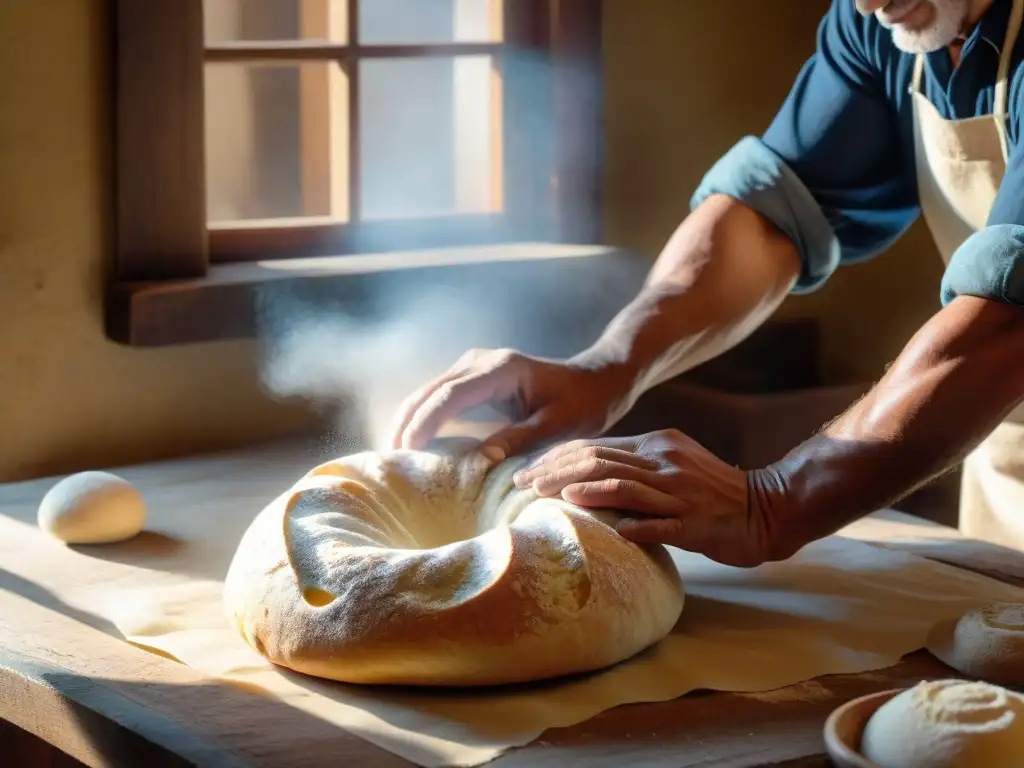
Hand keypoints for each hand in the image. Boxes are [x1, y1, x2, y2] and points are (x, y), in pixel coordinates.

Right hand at [390, 348, 634, 460]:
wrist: (594, 380)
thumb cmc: (582, 404)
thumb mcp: (556, 427)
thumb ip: (519, 439)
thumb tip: (480, 459)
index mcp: (501, 369)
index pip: (449, 395)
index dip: (424, 423)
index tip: (407, 451)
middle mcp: (480, 361)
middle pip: (429, 392)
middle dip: (406, 425)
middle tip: (389, 462)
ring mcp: (472, 366)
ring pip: (427, 393)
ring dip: (408, 422)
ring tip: (393, 459)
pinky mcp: (470, 379)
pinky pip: (437, 398)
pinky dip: (421, 420)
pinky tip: (411, 447)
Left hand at [512, 429, 777, 566]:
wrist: (766, 508)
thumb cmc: (712, 492)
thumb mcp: (673, 465)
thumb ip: (635, 465)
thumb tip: (587, 474)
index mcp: (657, 445)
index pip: (596, 446)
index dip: (558, 457)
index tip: (528, 471)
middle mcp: (665, 462)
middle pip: (600, 461)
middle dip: (556, 472)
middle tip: (523, 484)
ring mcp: (679, 492)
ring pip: (622, 485)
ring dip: (580, 491)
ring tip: (546, 497)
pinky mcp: (694, 522)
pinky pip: (658, 522)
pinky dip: (631, 524)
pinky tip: (607, 529)